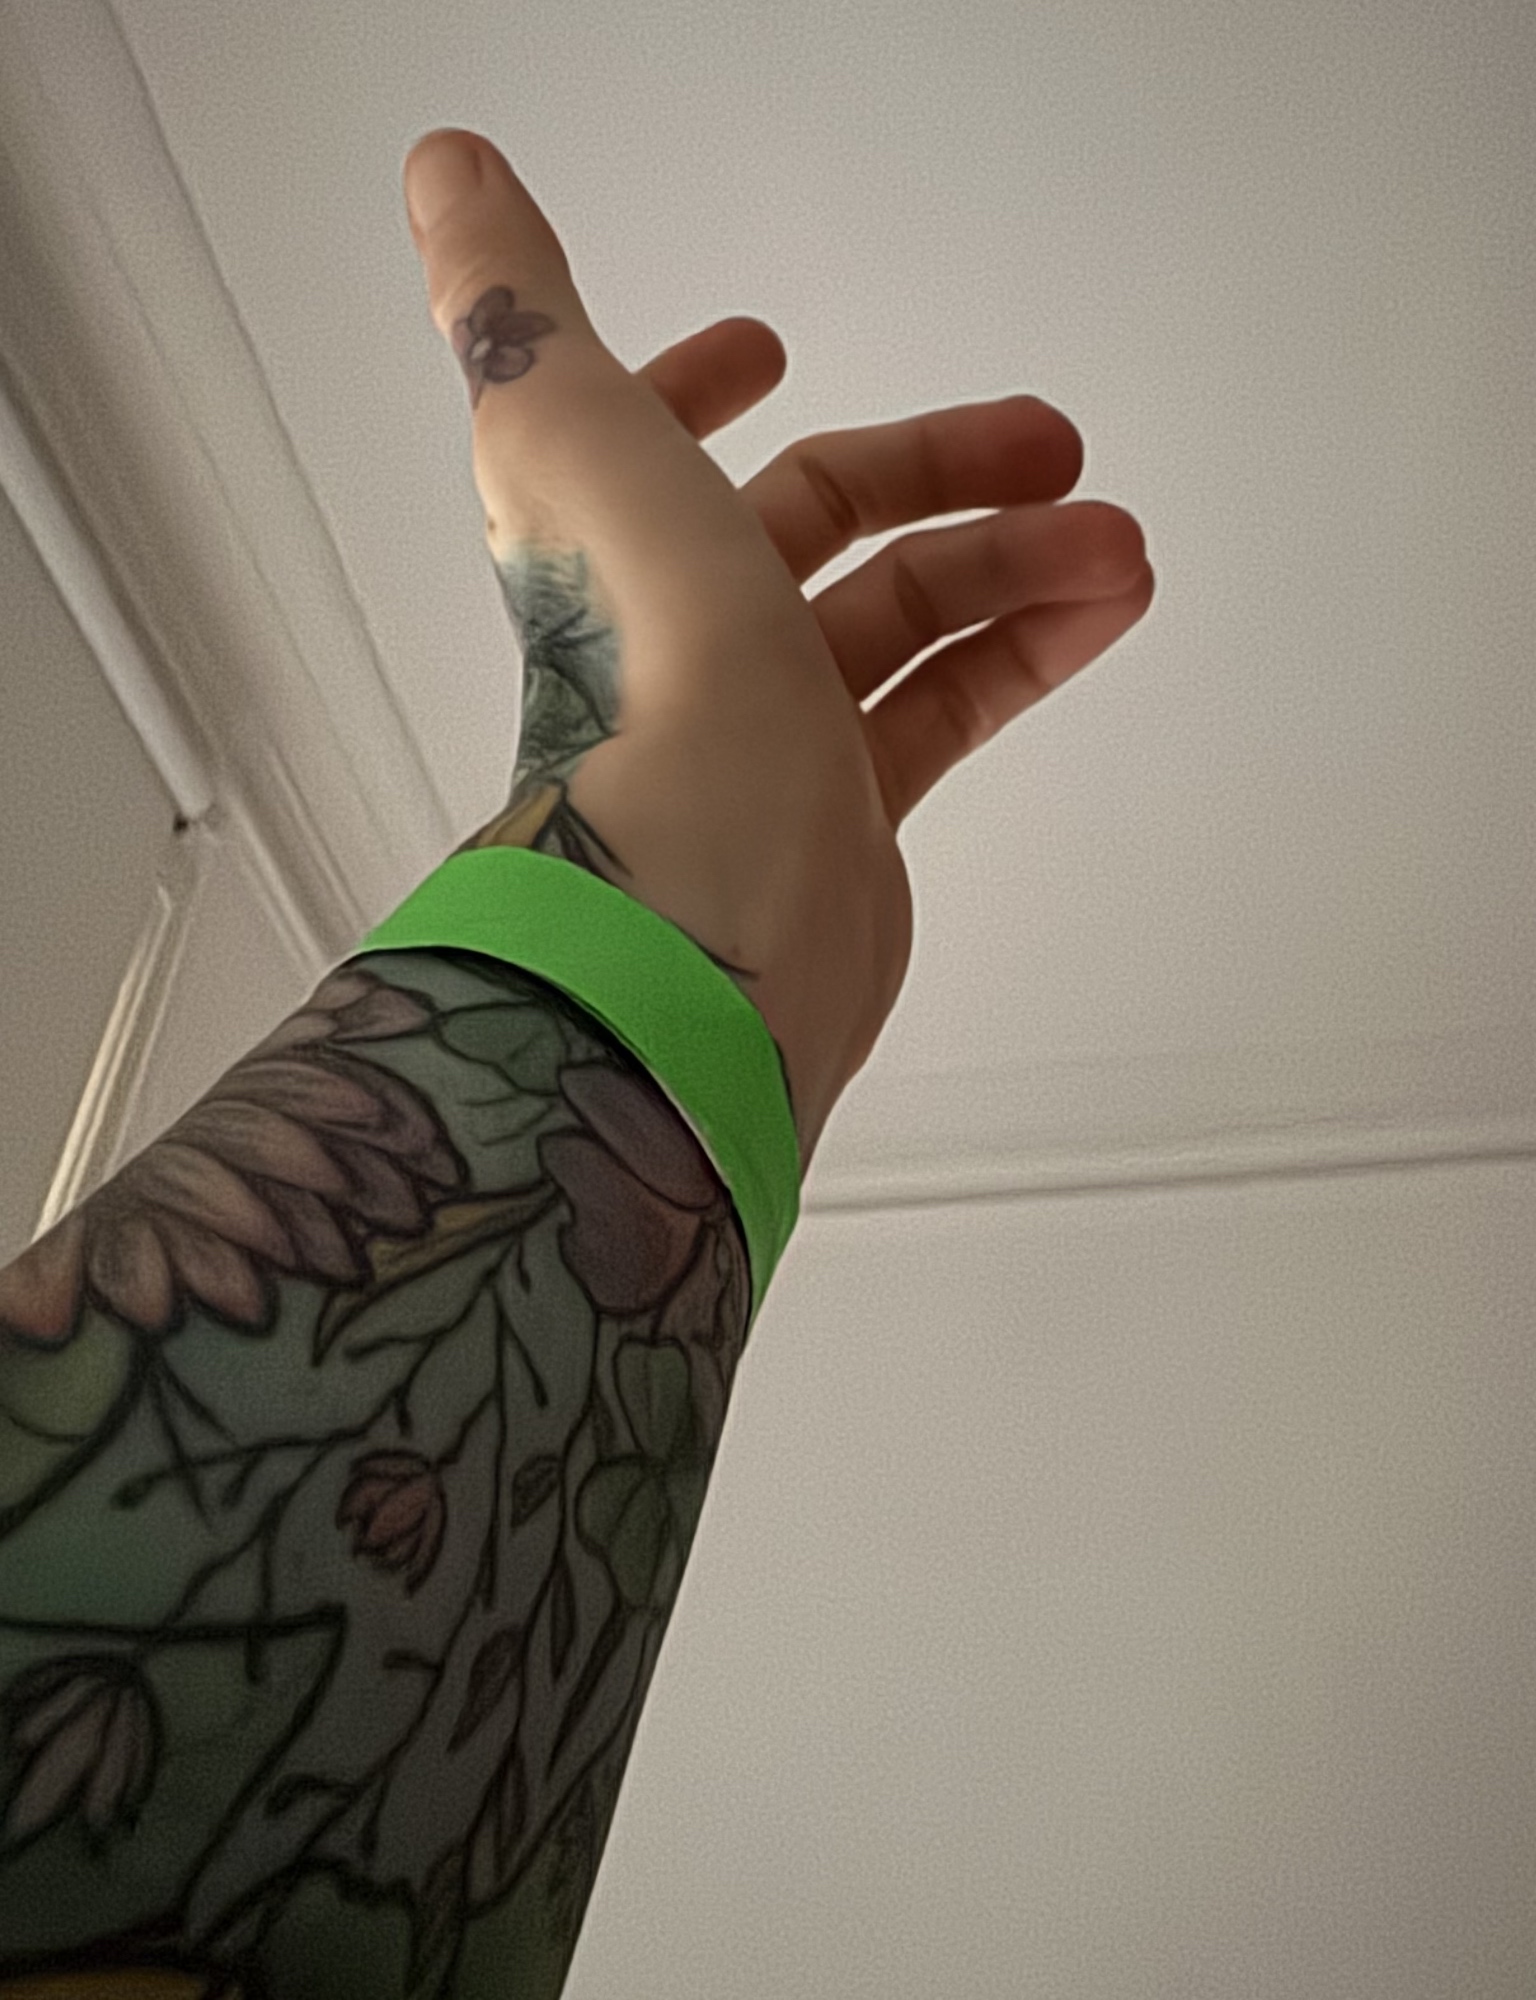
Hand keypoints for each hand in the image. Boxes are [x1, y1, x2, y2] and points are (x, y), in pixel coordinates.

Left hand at [404, 129, 1154, 1170]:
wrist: (711, 926)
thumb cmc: (652, 689)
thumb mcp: (577, 440)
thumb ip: (514, 308)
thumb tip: (447, 172)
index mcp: (617, 550)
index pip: (648, 448)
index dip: (692, 389)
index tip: (764, 347)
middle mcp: (682, 642)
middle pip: (821, 529)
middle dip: (939, 471)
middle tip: (1052, 448)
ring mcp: (763, 734)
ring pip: (903, 621)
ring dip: (1015, 564)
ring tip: (1116, 547)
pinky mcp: (841, 818)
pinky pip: (942, 712)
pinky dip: (1024, 653)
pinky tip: (1096, 616)